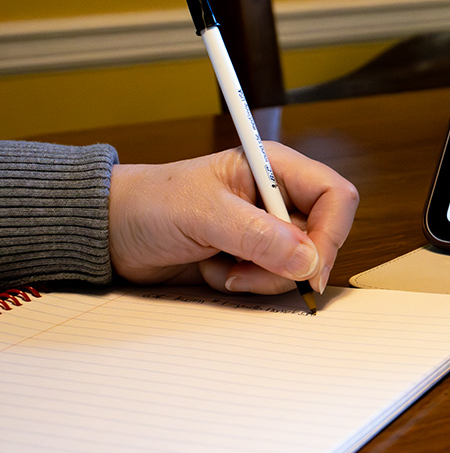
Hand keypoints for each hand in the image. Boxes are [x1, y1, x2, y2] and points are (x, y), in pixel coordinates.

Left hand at [108, 142, 358, 294]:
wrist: (112, 232)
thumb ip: (258, 236)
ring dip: (260, 278)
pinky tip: (213, 269)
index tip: (310, 268)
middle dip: (285, 265)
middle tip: (245, 271)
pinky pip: (271, 281)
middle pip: (320, 238)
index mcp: (275, 168)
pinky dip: (244, 284)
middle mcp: (278, 197)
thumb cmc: (151, 203)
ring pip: (298, 266)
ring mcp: (266, 229)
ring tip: (220, 266)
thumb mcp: (204, 214)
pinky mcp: (252, 256)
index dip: (332, 233)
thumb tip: (308, 260)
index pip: (334, 196)